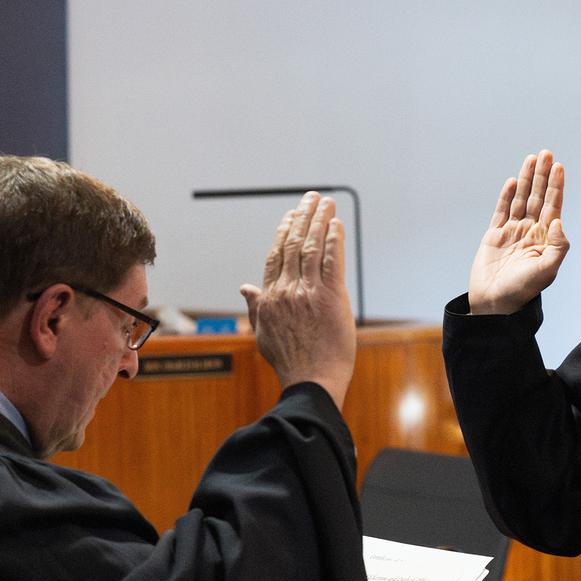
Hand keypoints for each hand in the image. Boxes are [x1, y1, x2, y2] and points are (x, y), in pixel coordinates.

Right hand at [241, 191, 355, 407]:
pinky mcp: (331, 297)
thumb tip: (244, 287)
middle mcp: (286, 291)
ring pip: (312, 247)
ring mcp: (308, 293)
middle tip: (312, 198)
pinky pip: (332, 261)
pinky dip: (334, 240)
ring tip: (327, 202)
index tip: (291, 215)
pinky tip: (337, 225)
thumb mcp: (263, 335)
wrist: (311, 382)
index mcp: (269, 298)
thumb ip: (255, 308)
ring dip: (320, 220)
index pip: (275, 256)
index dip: (284, 232)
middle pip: (294, 245)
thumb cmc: (290, 363)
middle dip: (303, 216)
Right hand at [468, 151, 569, 314]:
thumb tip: (559, 221)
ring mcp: (512, 233)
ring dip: (526, 180)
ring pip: (521, 200)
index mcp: (545, 240)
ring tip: (531, 159)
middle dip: (542, 176)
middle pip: (537, 198)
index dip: (555, 187)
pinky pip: (501, 211)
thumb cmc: (522, 292)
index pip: (553, 207)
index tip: (558, 167)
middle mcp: (530, 233)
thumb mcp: (547, 271)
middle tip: (546, 154)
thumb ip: (558, 247)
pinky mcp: (494, 237)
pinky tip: (512, 182)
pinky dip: (506, 196)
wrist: (494, 305)